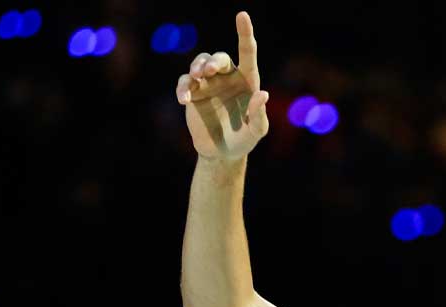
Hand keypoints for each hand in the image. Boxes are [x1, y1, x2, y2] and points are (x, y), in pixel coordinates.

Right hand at [175, 11, 268, 160]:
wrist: (222, 152)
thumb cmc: (245, 139)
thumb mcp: (256, 131)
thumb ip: (259, 115)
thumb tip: (262, 94)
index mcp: (247, 81)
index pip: (247, 52)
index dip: (244, 33)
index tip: (242, 14)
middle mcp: (227, 77)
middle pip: (219, 58)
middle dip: (213, 62)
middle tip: (208, 72)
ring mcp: (208, 84)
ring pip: (199, 63)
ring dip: (197, 67)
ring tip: (196, 78)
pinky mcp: (193, 93)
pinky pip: (185, 82)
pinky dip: (184, 88)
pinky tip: (185, 99)